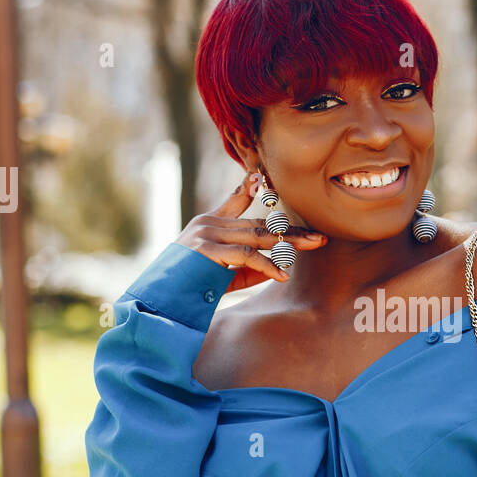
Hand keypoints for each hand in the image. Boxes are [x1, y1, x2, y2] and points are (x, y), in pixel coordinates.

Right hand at [175, 173, 326, 292]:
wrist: (158, 301)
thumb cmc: (189, 290)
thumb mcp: (222, 275)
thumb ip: (248, 268)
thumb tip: (279, 268)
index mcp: (209, 224)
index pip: (236, 199)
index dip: (253, 187)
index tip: (266, 176)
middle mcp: (208, 223)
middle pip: (259, 223)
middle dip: (291, 232)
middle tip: (319, 237)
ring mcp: (207, 234)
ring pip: (257, 236)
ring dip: (288, 243)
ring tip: (312, 246)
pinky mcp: (207, 250)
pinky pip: (246, 255)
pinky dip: (267, 265)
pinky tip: (282, 275)